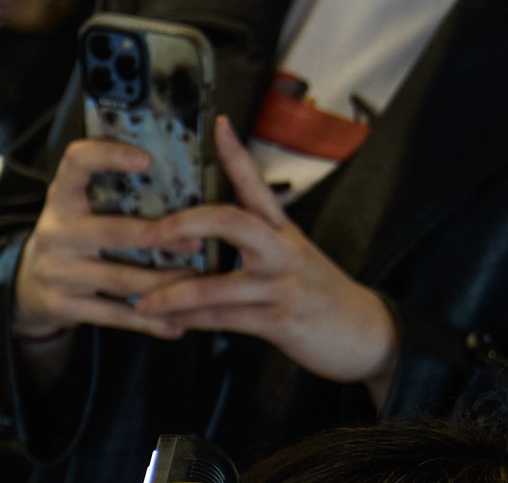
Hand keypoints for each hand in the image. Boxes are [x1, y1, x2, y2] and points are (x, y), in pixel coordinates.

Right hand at [10, 137, 199, 339]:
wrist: (26, 286)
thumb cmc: (72, 237)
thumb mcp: (77, 207)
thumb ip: (110, 191)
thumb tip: (181, 174)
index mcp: (61, 196)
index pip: (77, 162)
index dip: (108, 155)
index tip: (146, 160)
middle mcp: (55, 231)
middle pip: (113, 232)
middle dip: (159, 238)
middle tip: (197, 240)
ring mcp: (56, 271)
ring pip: (118, 278)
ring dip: (162, 283)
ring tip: (194, 282)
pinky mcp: (61, 305)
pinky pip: (110, 315)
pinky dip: (146, 322)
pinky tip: (174, 325)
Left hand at [130, 116, 398, 400]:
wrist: (365, 332)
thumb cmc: (322, 296)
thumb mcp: (294, 260)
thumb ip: (255, 249)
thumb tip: (205, 248)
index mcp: (283, 232)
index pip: (258, 183)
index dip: (237, 153)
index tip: (218, 125)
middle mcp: (282, 251)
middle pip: (231, 221)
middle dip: (185, 223)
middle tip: (151, 234)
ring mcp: (280, 284)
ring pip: (217, 284)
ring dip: (174, 294)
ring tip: (142, 302)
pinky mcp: (279, 319)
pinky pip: (224, 318)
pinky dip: (193, 321)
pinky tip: (170, 323)